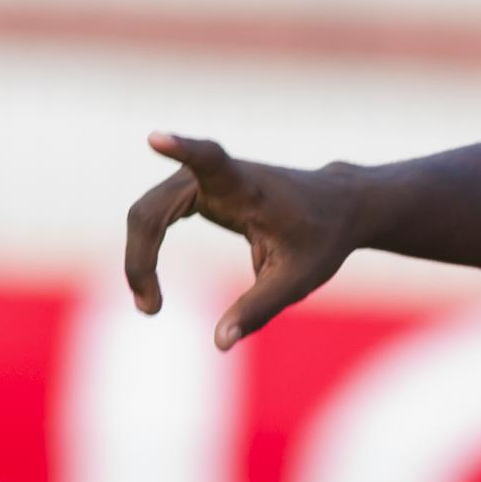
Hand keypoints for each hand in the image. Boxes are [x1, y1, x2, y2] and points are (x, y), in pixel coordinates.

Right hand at [123, 131, 361, 348]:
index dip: (181, 149)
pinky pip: (155, 215)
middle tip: (150, 309)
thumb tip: (220, 343)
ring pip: (148, 213)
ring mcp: (207, 179)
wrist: (340, 206)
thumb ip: (259, 309)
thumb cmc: (323, 239)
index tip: (155, 137)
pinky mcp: (200, 189)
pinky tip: (150, 287)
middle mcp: (223, 176)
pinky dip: (147, 248)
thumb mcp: (297, 280)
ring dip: (139, 257)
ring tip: (151, 306)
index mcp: (250, 189)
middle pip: (153, 209)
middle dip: (140, 257)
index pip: (210, 160)